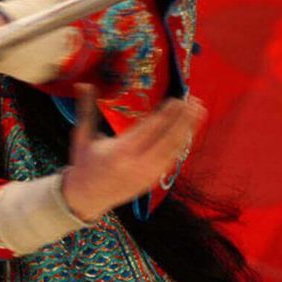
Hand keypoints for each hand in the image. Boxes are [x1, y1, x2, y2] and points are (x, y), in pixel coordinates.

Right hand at [61, 86, 203, 222]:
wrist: (86, 198)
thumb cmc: (83, 164)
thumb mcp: (82, 136)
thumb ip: (86, 109)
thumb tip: (84, 84)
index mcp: (120, 151)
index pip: (150, 129)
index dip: (166, 114)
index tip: (177, 99)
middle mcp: (137, 164)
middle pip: (167, 139)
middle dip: (183, 120)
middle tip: (195, 102)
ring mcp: (147, 174)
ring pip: (173, 150)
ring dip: (188, 130)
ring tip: (199, 112)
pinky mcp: (152, 181)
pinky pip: (171, 160)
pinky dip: (181, 145)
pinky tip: (188, 131)